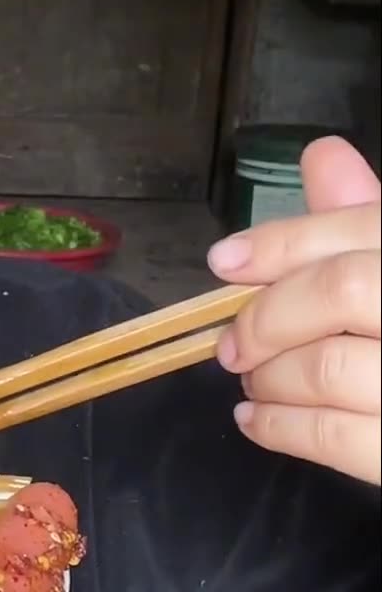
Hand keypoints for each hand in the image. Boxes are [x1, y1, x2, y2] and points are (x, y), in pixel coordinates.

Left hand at [208, 136, 379, 483]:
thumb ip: (369, 220)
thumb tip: (322, 156)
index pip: (365, 229)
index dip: (285, 242)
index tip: (224, 261)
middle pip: (341, 291)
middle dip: (268, 315)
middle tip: (232, 343)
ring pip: (328, 367)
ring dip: (269, 375)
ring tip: (253, 379)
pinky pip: (336, 436)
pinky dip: (279, 426)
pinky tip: (255, 419)